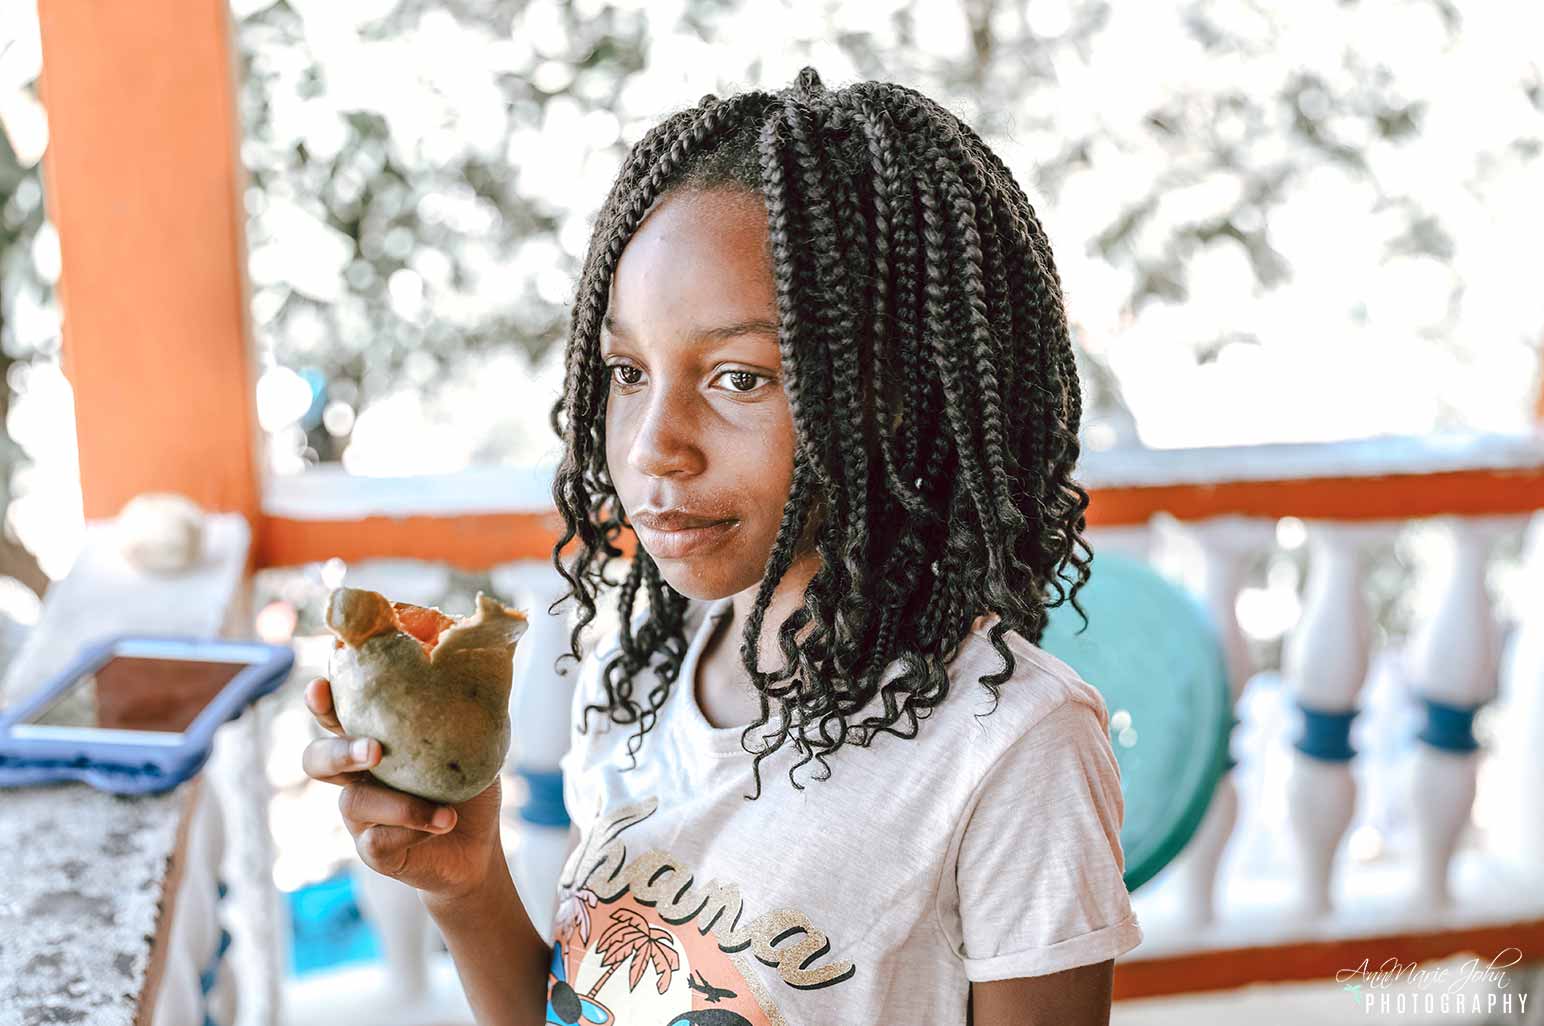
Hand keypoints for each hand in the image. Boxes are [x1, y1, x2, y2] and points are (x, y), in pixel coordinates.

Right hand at [301, 676, 504, 901]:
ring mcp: (361, 816)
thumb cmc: (468, 788)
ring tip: (446, 810)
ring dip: (402, 804)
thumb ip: (465, 714)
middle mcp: (358, 777)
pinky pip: (376, 839)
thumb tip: (479, 672)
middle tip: (374, 751)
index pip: (337, 717)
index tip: (319, 688)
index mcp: (374, 742)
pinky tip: (443, 824)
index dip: (321, 703)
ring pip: (353, 802)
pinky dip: (413, 830)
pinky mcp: (372, 849)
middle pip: (317, 760)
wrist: (479, 847)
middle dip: (339, 751)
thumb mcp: (474, 746)